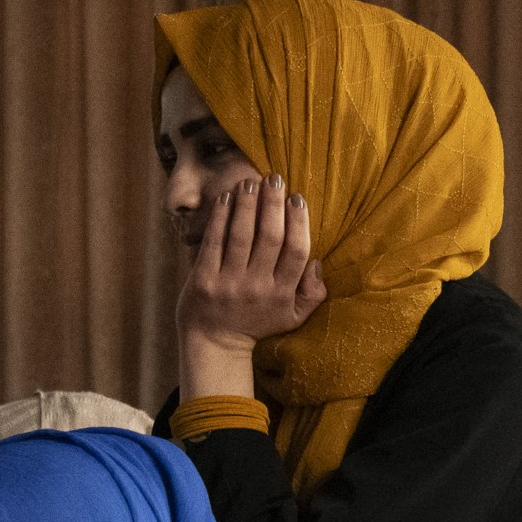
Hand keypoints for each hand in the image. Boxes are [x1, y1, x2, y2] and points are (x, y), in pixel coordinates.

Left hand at [176, 171, 326, 400]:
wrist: (215, 342)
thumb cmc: (257, 322)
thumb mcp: (293, 316)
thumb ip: (312, 293)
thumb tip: (317, 263)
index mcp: (282, 294)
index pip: (297, 252)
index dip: (299, 222)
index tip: (297, 198)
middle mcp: (258, 289)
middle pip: (270, 237)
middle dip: (273, 203)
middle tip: (275, 179)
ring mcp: (229, 284)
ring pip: (242, 235)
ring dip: (247, 204)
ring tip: (250, 182)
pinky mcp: (204, 280)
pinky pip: (214, 242)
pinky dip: (220, 217)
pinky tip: (226, 197)